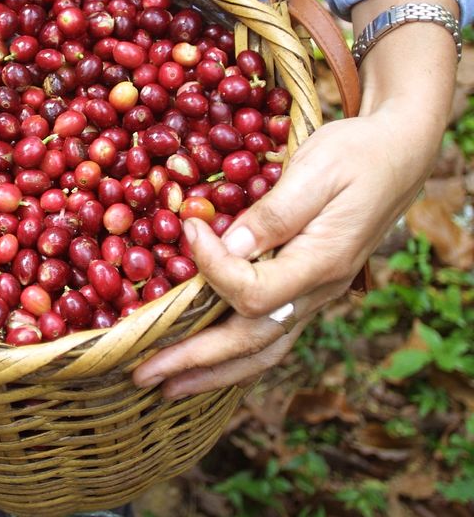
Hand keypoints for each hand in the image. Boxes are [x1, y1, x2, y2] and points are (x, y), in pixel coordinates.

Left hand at [133, 104, 447, 398]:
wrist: (399, 156)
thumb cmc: (358, 154)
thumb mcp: (316, 170)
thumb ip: (274, 214)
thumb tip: (228, 247)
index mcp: (320, 263)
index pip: (252, 293)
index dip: (212, 269)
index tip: (189, 230)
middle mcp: (318, 291)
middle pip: (251, 342)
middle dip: (194, 360)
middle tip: (143, 373)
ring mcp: (313, 296)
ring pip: (262, 352)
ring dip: (212, 373)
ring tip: (166, 387)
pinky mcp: (306, 290)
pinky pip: (269, 336)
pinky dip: (234, 358)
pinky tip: (206, 364)